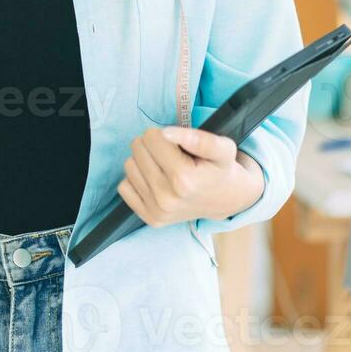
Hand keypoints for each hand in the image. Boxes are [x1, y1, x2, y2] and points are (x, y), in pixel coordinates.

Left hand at [117, 126, 262, 226]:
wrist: (227, 200)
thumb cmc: (222, 170)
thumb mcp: (223, 149)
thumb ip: (199, 138)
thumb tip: (166, 133)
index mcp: (183, 179)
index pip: (152, 137)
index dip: (165, 134)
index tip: (180, 146)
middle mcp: (166, 198)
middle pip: (137, 148)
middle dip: (154, 145)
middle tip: (173, 156)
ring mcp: (156, 211)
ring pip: (129, 165)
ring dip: (145, 161)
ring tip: (166, 168)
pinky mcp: (149, 218)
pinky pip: (124, 186)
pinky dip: (138, 179)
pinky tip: (157, 181)